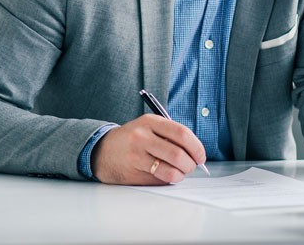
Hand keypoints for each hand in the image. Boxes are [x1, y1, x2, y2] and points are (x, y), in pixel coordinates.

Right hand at [91, 114, 207, 184]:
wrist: (102, 151)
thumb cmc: (132, 139)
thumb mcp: (148, 127)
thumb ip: (171, 135)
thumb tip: (196, 153)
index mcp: (150, 122)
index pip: (182, 134)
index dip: (196, 147)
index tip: (200, 156)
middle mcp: (142, 137)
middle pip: (178, 154)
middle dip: (191, 164)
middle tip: (191, 166)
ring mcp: (136, 156)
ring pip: (171, 171)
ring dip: (181, 175)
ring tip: (179, 173)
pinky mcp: (133, 173)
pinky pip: (160, 181)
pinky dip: (168, 180)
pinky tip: (165, 176)